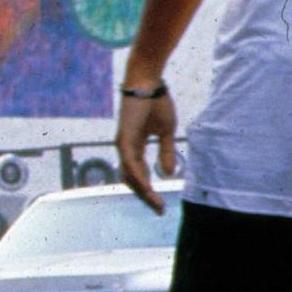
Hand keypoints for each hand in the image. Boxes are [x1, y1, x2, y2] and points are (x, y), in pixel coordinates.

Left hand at [116, 87, 176, 212]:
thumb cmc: (156, 102)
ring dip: (143, 191)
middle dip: (145, 196)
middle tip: (159, 209)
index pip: (139, 175)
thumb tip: (168, 173)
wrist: (149, 82)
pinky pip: (130, 163)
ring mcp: (123, 143)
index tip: (160, 205)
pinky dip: (139, 176)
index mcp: (134, 146)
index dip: (149, 190)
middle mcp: (125, 147)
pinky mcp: (124, 138)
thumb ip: (165, 152)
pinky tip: (148, 187)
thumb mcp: (165, 132)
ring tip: (156, 203)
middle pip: (132, 180)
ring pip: (130, 175)